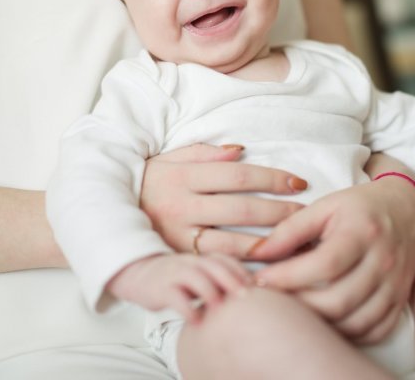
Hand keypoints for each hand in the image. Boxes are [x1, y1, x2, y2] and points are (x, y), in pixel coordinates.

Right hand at [106, 253, 251, 322]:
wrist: (138, 274)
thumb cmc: (176, 279)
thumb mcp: (197, 273)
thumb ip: (217, 278)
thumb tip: (249, 292)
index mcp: (201, 259)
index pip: (225, 260)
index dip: (241, 271)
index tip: (256, 286)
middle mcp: (190, 263)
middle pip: (213, 266)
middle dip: (231, 279)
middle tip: (245, 296)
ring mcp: (175, 274)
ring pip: (195, 278)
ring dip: (210, 292)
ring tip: (220, 308)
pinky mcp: (161, 289)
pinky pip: (175, 297)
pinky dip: (187, 309)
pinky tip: (197, 321)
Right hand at [141, 143, 307, 257]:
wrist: (106, 213)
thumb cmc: (148, 182)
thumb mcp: (168, 159)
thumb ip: (203, 153)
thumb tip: (241, 150)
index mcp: (182, 176)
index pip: (237, 176)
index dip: (271, 179)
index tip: (298, 182)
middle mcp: (181, 206)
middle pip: (240, 210)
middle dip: (279, 212)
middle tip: (308, 213)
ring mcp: (178, 236)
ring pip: (232, 242)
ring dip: (270, 242)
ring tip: (298, 240)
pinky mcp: (178, 259)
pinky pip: (217, 263)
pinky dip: (245, 264)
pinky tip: (269, 262)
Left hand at [249, 176, 414, 343]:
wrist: (406, 209)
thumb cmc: (358, 206)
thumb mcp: (324, 206)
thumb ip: (290, 229)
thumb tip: (256, 252)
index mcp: (362, 233)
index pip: (324, 264)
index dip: (289, 276)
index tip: (260, 280)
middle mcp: (383, 262)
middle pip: (339, 300)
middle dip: (299, 306)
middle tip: (271, 301)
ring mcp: (395, 285)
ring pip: (355, 322)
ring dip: (320, 324)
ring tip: (293, 313)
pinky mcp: (399, 301)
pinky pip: (374, 331)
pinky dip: (345, 333)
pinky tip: (323, 323)